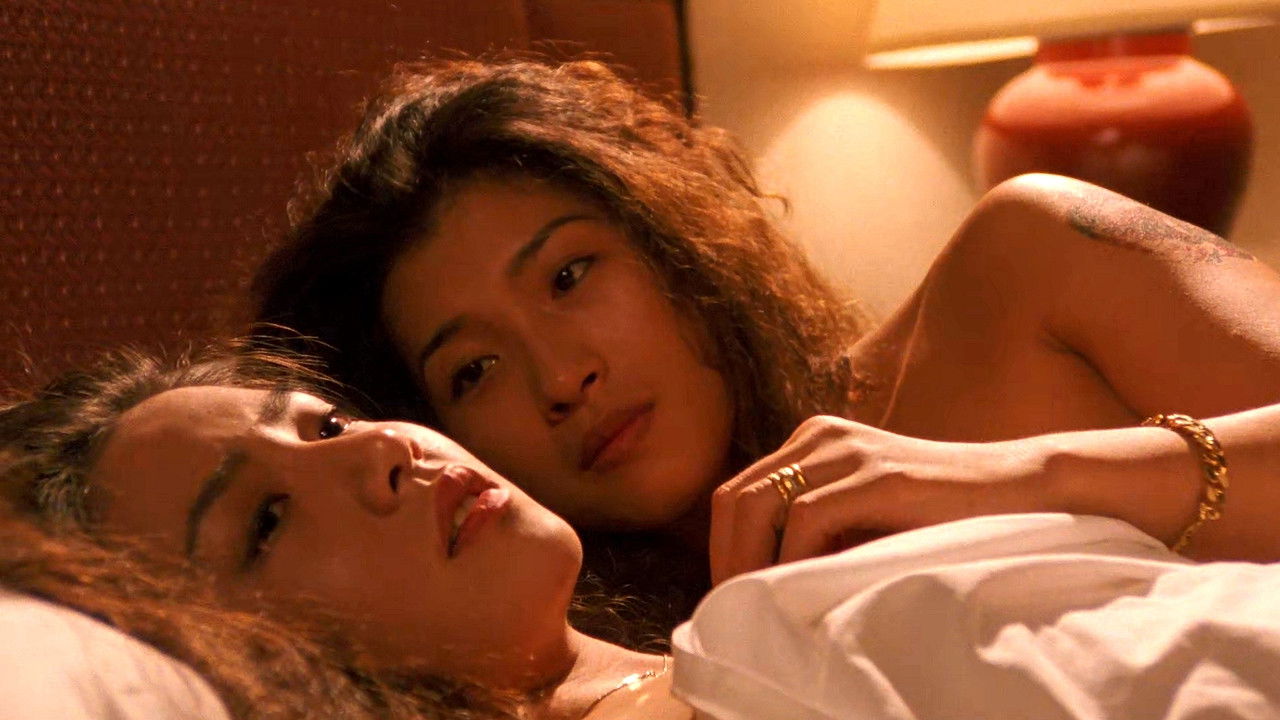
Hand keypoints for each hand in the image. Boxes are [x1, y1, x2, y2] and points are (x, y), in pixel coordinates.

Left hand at [708, 415, 1052, 584]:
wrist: (1019, 488)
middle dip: (725, 558)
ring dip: (748, 561)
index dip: (721, 547)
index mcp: (812, 441)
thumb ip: (814, 532)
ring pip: (758, 503)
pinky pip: (808, 515)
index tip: (729, 595)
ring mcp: (848, 449)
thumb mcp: (862, 517)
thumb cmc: (938, 515)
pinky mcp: (878, 473)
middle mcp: (820, 436)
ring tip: (757, 606)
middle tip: (732, 608)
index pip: (736, 493)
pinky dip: (790, 557)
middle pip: (736, 497)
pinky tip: (799, 587)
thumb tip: (756, 583)